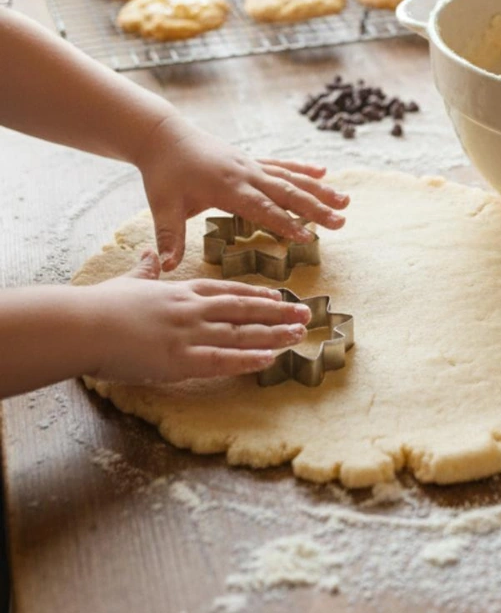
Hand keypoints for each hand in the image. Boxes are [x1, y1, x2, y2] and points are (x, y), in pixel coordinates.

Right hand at [83, 250, 311, 383]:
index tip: (278, 297)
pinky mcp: (179, 359)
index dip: (255, 296)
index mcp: (181, 291)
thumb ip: (145, 269)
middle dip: (276, 313)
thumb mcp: (130, 280)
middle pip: (243, 310)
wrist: (84, 324)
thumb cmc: (101, 305)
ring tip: (298, 335)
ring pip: (240, 333)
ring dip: (273, 335)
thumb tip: (148, 252)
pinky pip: (222, 360)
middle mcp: (192, 309)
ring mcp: (188, 333)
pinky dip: (248, 359)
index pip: (227, 291)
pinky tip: (270, 359)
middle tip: (304, 315)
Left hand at [135, 113, 348, 270]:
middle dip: (316, 208)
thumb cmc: (163, 173)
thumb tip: (166, 267)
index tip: (307, 237)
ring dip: (319, 190)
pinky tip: (323, 173)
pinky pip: (281, 165)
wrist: (162, 135)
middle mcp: (244, 173)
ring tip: (345, 200)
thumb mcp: (162, 206)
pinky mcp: (249, 159)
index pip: (261, 208)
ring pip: (291, 177)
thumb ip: (169, 236)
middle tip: (341, 221)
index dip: (284, 223)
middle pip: (287, 192)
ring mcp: (249, 164)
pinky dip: (303, 169)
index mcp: (226, 187)